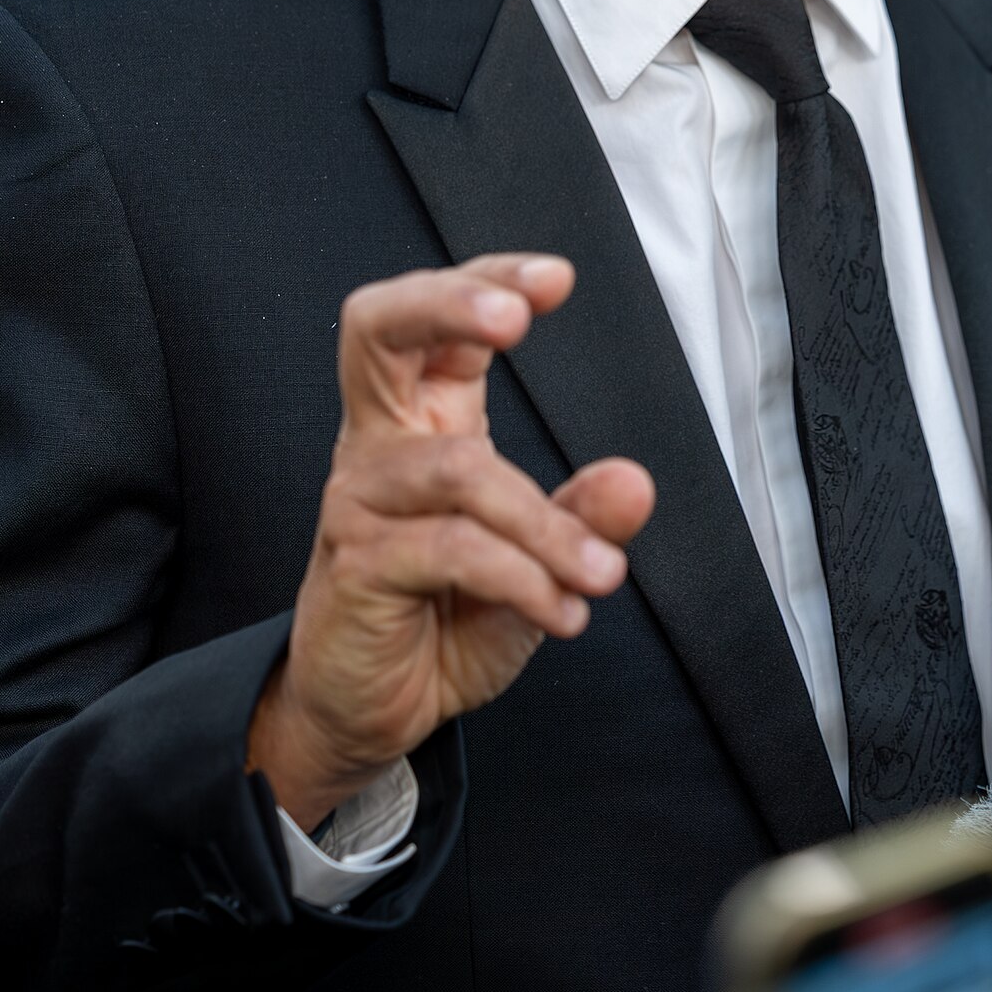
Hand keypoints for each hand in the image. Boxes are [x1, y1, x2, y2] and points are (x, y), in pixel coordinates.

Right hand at [248, 254, 654, 830]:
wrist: (370, 713)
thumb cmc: (441, 622)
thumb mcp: (535, 567)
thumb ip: (579, 519)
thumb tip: (635, 481)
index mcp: (418, 424)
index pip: (435, 323)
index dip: (485, 282)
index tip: (557, 278)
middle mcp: (379, 446)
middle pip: (374, 330)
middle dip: (445, 303)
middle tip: (518, 317)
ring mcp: (358, 501)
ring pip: (459, 470)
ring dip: (547, 525)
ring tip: (601, 575)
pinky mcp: (355, 564)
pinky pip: (452, 550)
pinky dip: (523, 578)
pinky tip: (563, 613)